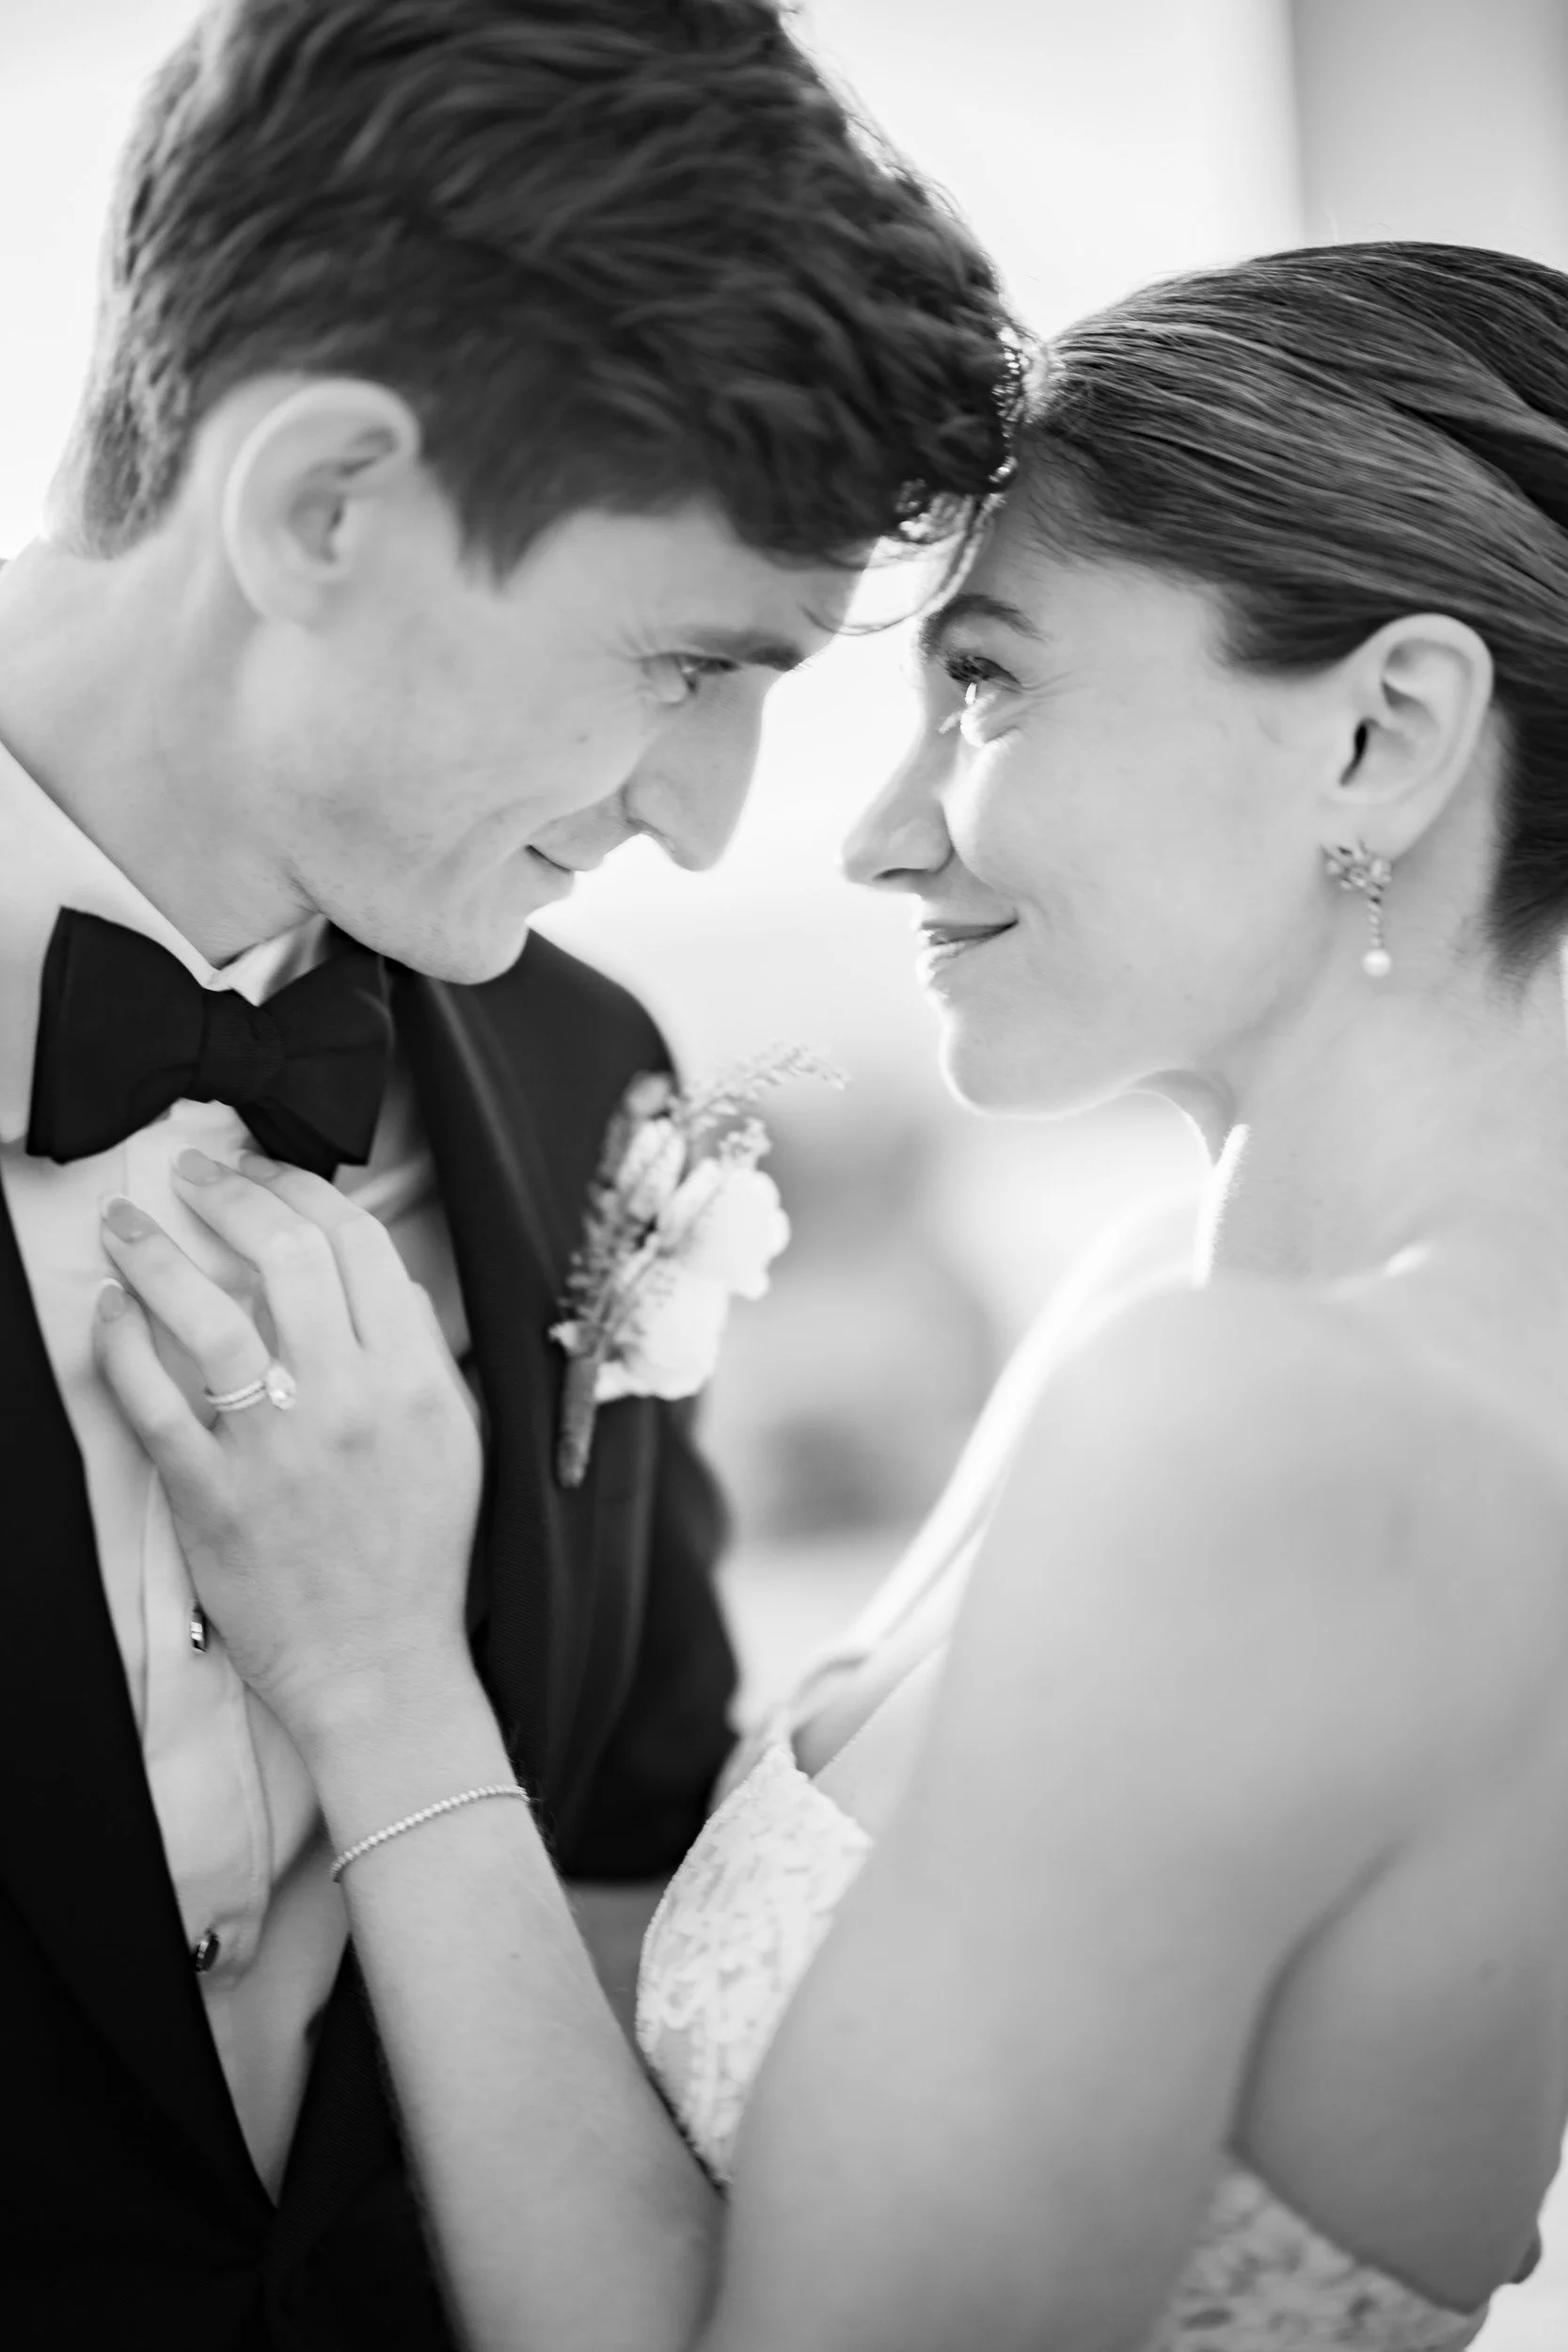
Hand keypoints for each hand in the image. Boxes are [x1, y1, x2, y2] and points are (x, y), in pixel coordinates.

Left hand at [94, 1150, 483, 1760]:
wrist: (380, 1664)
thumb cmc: (419, 1553)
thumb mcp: (456, 1440)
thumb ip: (424, 1355)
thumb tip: (387, 1282)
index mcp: (411, 1379)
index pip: (358, 1246)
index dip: (305, 1191)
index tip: (269, 1174)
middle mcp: (347, 1401)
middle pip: (285, 1257)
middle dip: (232, 1195)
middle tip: (195, 1175)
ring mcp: (276, 1448)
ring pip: (209, 1319)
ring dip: (157, 1257)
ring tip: (126, 1226)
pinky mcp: (213, 1495)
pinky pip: (154, 1402)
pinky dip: (124, 1347)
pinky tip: (110, 1314)